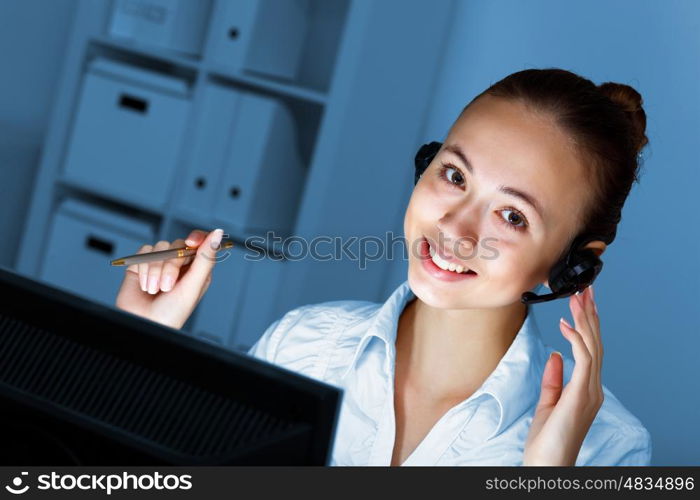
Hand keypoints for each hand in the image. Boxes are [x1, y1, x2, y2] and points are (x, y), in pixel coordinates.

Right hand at [115, 228, 224, 328]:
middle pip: (178, 245)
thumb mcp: (193, 286)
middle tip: (167, 286)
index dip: (196, 238)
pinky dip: (143, 268)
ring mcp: (160, 264)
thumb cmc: (171, 314)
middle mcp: (180, 265)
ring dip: (155, 270)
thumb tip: (217, 233)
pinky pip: (144, 252)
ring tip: (154, 289)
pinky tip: (145, 284)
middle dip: (171, 265)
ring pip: (160, 247)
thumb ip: (205, 259)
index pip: (201, 243)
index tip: (190, 243)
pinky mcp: (142, 264)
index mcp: (197, 270)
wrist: (144, 324)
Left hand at [523, 284, 603, 465]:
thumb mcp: (548, 404)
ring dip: (585, 319)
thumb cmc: (547, 441)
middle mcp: (593, 388)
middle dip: (590, 314)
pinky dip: (577, 339)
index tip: (580, 303)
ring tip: (578, 296)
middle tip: (585, 289)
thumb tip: (556, 355)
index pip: (590, 350)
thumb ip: (554, 379)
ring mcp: (590, 392)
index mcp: (586, 389)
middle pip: (595, 343)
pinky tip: (568, 323)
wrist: (548, 465)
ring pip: (592, 346)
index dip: (587, 325)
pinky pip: (584, 360)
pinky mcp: (581, 395)